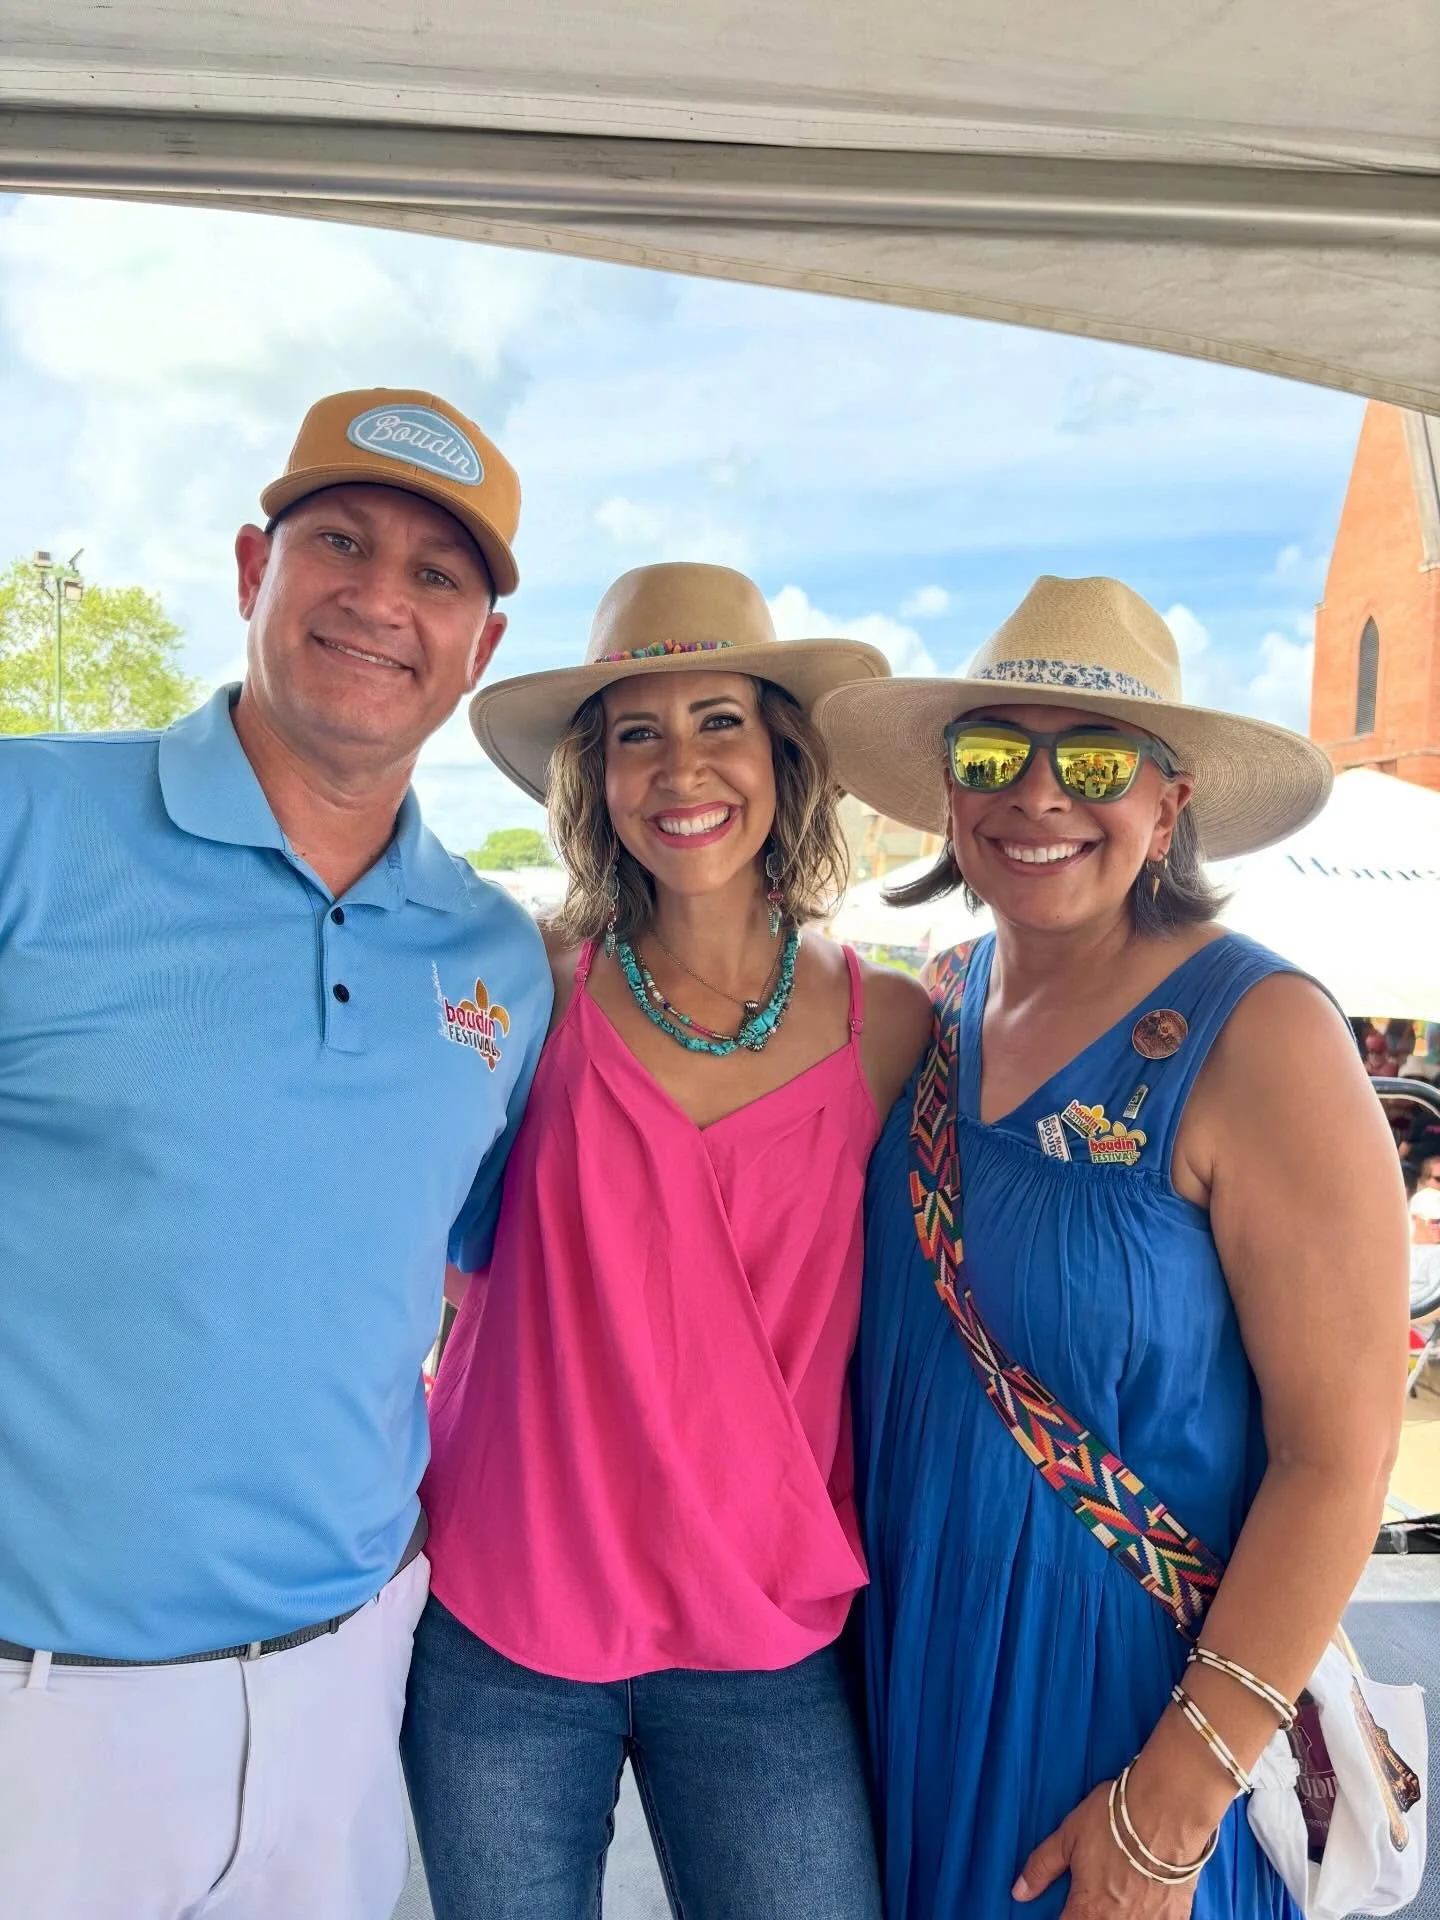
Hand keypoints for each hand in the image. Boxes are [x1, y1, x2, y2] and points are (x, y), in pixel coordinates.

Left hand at [1014, 1781, 1198, 1919]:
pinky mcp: (1176, 1917)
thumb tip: (1018, 1892)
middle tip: (1090, 1903)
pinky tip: (1144, 1907)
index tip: (1066, 1911)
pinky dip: (1148, 1919)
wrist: (1168, 1809)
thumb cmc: (1115, 1819)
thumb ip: (1042, 1868)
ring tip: (1114, 1901)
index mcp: (1088, 1910)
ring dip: (1116, 1918)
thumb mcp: (1068, 1836)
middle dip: (1089, 1918)